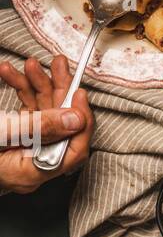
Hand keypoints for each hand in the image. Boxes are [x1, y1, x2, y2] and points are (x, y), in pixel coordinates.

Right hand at [0, 56, 93, 193]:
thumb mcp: (3, 133)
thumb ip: (39, 127)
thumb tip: (75, 119)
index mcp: (32, 172)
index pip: (74, 150)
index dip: (80, 120)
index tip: (78, 91)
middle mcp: (30, 164)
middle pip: (60, 128)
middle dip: (59, 92)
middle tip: (57, 65)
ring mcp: (21, 151)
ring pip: (41, 116)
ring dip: (36, 86)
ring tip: (29, 65)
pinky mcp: (11, 139)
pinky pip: (23, 114)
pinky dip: (18, 92)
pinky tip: (7, 74)